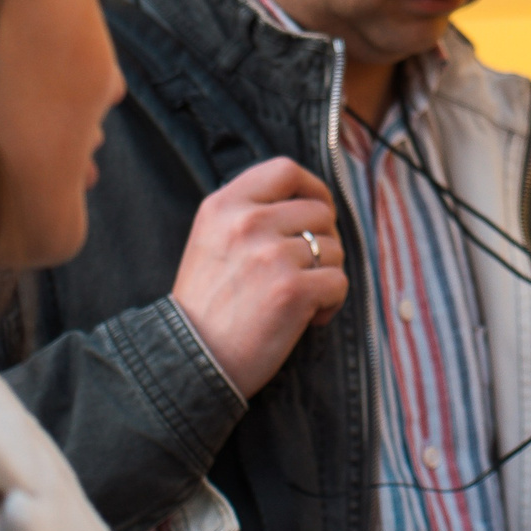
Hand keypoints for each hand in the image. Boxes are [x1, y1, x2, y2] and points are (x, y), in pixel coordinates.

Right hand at [168, 157, 349, 398]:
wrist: (191, 360)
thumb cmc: (207, 305)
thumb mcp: (211, 240)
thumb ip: (248, 213)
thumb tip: (308, 201)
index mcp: (224, 206)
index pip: (285, 169)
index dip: (312, 187)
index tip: (316, 209)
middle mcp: (246, 223)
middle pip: (319, 211)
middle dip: (323, 240)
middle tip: (307, 269)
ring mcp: (271, 256)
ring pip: (333, 248)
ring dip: (327, 274)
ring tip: (301, 298)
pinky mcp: (292, 290)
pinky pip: (339, 282)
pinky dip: (332, 303)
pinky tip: (308, 318)